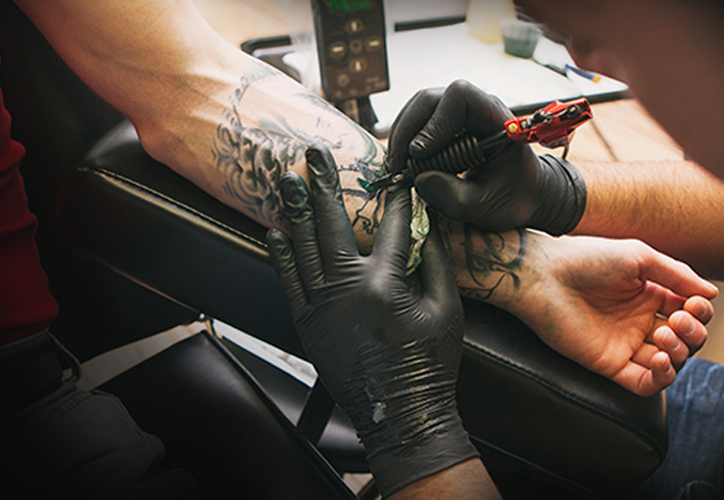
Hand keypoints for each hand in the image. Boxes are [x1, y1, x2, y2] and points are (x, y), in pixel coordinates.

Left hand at [266, 146, 477, 496]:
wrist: (400, 414)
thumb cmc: (429, 365)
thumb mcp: (447, 311)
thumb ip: (438, 264)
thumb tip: (430, 225)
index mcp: (386, 285)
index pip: (393, 227)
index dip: (398, 199)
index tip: (397, 176)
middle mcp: (347, 289)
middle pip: (332, 224)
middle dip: (323, 183)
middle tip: (315, 154)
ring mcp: (321, 306)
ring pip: (303, 247)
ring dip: (295, 210)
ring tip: (288, 179)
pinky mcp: (307, 324)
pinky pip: (289, 282)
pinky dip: (281, 256)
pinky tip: (276, 231)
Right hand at [387, 79, 585, 234]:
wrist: (525, 195)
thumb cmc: (515, 197)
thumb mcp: (486, 206)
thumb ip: (455, 197)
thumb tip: (420, 179)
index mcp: (496, 118)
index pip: (460, 97)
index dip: (435, 122)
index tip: (420, 154)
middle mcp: (476, 108)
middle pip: (430, 98)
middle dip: (408, 129)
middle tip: (397, 164)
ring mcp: (459, 114)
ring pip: (419, 108)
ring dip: (402, 134)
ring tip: (397, 165)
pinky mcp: (445, 125)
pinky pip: (418, 122)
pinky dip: (405, 140)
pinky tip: (402, 162)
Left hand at [453, 230, 716, 396]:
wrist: (544, 276)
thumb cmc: (587, 259)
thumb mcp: (639, 257)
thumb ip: (677, 274)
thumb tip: (712, 294)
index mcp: (651, 295)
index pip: (692, 313)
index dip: (701, 312)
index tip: (694, 303)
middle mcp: (641, 322)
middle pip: (687, 341)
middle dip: (693, 334)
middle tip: (677, 319)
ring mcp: (627, 344)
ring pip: (671, 363)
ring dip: (680, 353)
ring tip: (664, 334)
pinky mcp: (610, 364)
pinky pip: (646, 384)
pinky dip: (662, 377)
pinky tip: (660, 359)